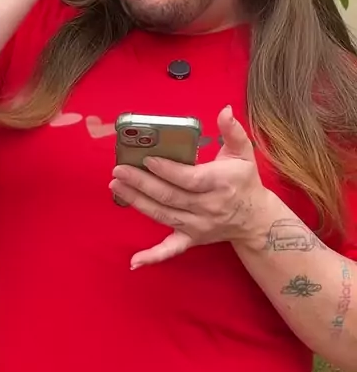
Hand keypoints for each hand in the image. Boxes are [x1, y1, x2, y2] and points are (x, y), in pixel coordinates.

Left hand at [109, 106, 271, 268]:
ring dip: (137, 202)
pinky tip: (134, 261)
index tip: (146, 159)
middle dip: (141, 182)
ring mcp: (198, 226)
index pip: (188, 178)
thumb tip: (225, 110)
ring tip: (115, 187)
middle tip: (118, 170)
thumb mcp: (243, 153)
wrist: (256, 219)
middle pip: (169, 196)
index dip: (166, 170)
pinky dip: (153, 257)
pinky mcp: (192, 239)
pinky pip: (171, 250)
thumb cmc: (245, 182)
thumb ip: (232, 130)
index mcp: (219, 183)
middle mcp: (207, 207)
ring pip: (163, 215)